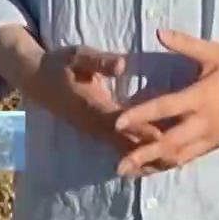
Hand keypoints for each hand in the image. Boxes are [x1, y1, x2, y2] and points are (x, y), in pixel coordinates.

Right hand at [17, 44, 163, 154]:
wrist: (37, 80)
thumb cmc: (60, 64)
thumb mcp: (78, 56)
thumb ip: (100, 61)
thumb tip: (122, 65)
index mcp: (93, 105)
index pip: (122, 122)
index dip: (142, 130)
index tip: (165, 136)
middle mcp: (94, 124)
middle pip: (126, 143)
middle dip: (151, 151)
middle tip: (181, 156)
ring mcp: (94, 131)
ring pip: (123, 150)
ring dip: (146, 157)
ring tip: (175, 163)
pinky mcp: (95, 133)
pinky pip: (118, 148)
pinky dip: (137, 155)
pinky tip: (155, 160)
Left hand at [111, 29, 218, 177]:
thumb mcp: (216, 52)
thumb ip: (185, 44)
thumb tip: (158, 31)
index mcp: (202, 97)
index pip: (165, 108)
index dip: (140, 115)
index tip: (117, 122)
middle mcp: (205, 122)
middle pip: (169, 143)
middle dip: (143, 155)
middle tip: (118, 165)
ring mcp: (212, 136)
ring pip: (180, 156)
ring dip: (154, 164)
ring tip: (131, 171)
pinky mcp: (218, 143)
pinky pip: (191, 156)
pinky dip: (172, 162)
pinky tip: (156, 166)